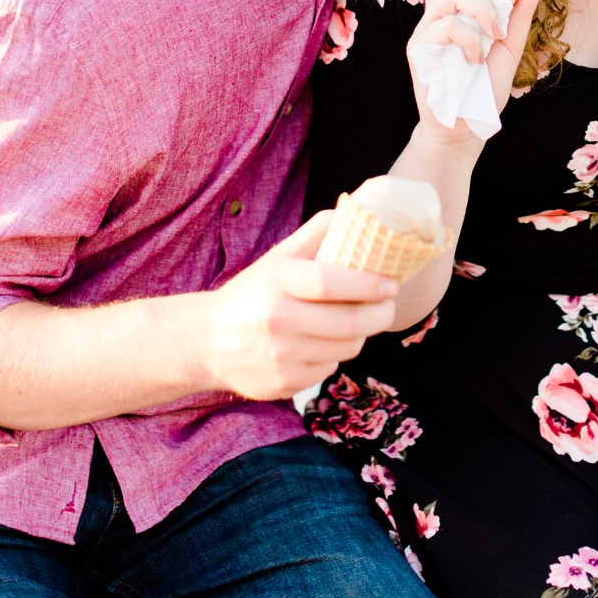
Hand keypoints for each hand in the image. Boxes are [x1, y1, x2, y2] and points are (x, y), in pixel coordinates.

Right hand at [196, 211, 399, 400]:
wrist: (205, 342)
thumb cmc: (252, 294)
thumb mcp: (278, 258)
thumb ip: (317, 233)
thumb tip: (357, 212)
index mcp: (277, 282)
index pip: (331, 283)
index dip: (369, 285)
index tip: (391, 284)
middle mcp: (277, 321)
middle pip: (351, 323)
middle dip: (381, 314)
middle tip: (388, 306)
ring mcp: (279, 357)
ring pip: (347, 348)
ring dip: (360, 335)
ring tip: (354, 322)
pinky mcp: (282, 384)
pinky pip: (328, 370)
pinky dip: (333, 356)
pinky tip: (322, 344)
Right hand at [407, 0, 551, 141]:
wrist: (467, 127)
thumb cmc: (484, 86)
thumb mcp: (511, 45)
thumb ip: (521, 12)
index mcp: (459, 8)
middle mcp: (438, 12)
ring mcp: (425, 29)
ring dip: (482, 10)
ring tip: (494, 34)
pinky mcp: (418, 49)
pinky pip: (447, 26)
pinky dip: (470, 39)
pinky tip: (476, 59)